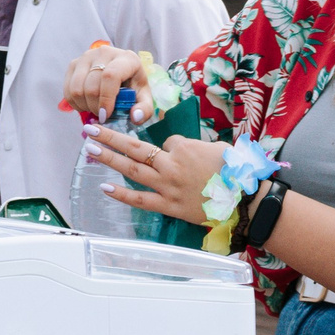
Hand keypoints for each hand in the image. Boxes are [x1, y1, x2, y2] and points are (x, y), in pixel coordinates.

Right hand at [64, 43, 152, 122]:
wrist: (121, 74)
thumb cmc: (132, 86)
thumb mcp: (143, 98)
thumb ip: (145, 110)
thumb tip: (135, 117)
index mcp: (126, 58)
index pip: (110, 76)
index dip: (106, 98)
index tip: (106, 115)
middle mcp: (105, 52)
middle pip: (91, 86)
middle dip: (95, 107)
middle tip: (102, 115)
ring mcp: (87, 56)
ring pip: (77, 88)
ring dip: (84, 106)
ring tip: (94, 109)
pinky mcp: (74, 63)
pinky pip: (68, 88)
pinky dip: (74, 102)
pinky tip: (85, 104)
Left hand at [81, 123, 227, 226]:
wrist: (245, 201)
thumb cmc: (236, 173)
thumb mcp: (218, 148)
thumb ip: (195, 146)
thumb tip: (181, 149)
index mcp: (185, 147)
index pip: (166, 141)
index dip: (168, 146)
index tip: (175, 153)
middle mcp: (171, 164)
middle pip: (134, 147)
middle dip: (109, 136)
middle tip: (90, 128)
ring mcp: (167, 186)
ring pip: (131, 169)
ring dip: (108, 158)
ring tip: (89, 149)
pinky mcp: (168, 206)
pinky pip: (140, 200)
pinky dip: (121, 194)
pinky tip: (104, 187)